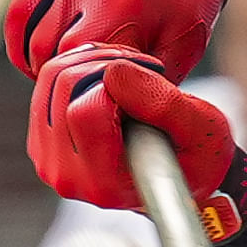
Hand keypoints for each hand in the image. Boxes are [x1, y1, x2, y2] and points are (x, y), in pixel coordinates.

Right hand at [4, 0, 241, 83]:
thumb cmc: (188, 2)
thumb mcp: (179, 50)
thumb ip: (143, 84)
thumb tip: (112, 120)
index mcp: (123, 0)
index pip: (73, 61)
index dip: (73, 88)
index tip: (82, 102)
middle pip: (43, 43)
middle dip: (49, 73)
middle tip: (63, 90)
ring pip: (21, 17)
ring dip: (28, 50)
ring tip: (46, 68)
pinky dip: (26, 20)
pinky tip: (42, 36)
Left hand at [27, 46, 246, 237]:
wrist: (181, 172)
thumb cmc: (197, 156)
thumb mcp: (203, 130)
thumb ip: (163, 104)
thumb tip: (114, 72)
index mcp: (105, 184)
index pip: (85, 111)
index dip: (118, 82)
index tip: (146, 82)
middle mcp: (68, 177)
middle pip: (63, 86)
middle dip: (104, 65)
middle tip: (140, 74)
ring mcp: (49, 160)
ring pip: (53, 77)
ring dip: (92, 62)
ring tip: (128, 77)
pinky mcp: (43, 140)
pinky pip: (47, 81)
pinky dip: (79, 67)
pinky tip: (108, 81)